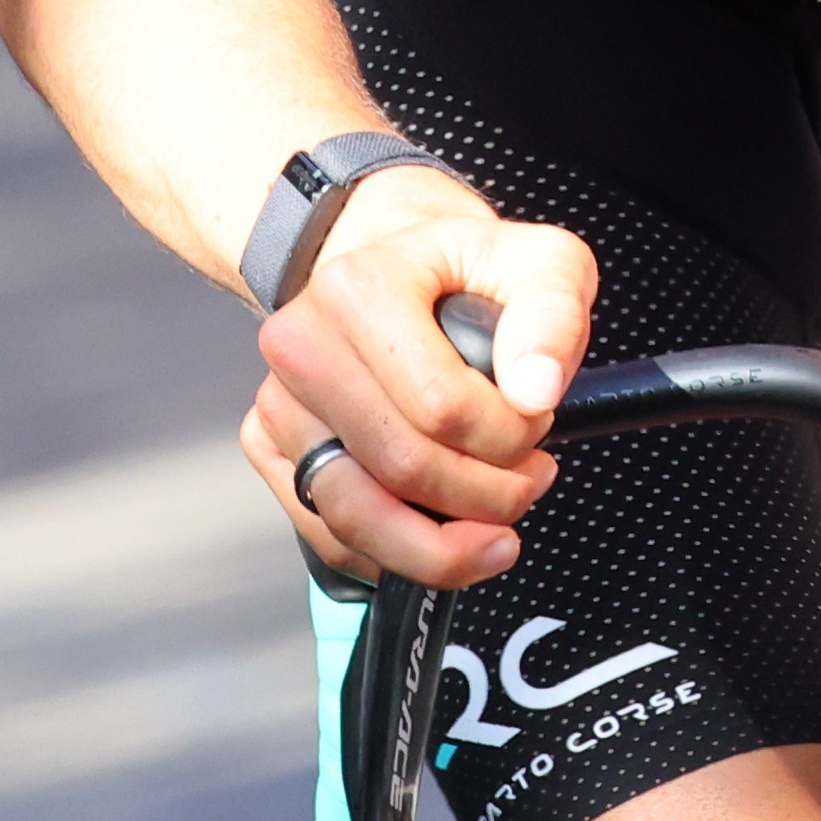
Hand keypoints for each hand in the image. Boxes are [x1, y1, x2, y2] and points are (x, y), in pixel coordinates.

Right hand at [233, 169, 594, 589]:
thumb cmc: (467, 273)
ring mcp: (278, 400)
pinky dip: (393, 556)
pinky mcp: (268, 446)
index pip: (441, 406)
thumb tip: (535, 391)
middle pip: (402, 469)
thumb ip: (552, 316)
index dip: (510, 438)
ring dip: (443, 547)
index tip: (537, 424)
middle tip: (529, 476)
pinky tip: (439, 536)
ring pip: (356, 517)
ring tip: (496, 532)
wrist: (397, 267)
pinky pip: (328, 534)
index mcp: (357, 288)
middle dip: (489, 496)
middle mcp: (300, 344)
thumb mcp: (539, 263)